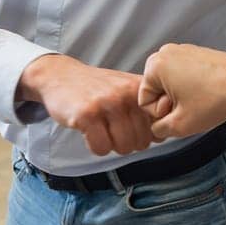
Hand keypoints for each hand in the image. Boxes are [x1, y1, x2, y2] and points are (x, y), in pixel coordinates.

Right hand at [18, 55, 156, 156]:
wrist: (61, 76)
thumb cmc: (97, 87)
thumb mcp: (126, 88)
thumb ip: (147, 107)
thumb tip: (163, 135)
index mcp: (139, 89)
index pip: (158, 128)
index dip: (146, 135)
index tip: (132, 126)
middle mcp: (126, 94)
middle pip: (141, 142)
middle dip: (127, 142)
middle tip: (112, 128)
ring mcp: (106, 103)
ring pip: (123, 147)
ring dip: (111, 145)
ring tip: (101, 129)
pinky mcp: (86, 115)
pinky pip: (101, 148)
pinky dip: (95, 146)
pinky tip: (89, 131)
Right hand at [138, 44, 225, 139]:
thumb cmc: (217, 98)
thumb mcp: (181, 125)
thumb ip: (159, 129)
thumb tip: (157, 126)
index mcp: (155, 65)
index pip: (145, 101)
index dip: (162, 114)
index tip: (181, 111)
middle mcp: (165, 52)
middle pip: (156, 90)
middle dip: (170, 103)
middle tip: (191, 107)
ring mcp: (182, 50)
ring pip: (170, 84)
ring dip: (181, 96)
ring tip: (200, 99)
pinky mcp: (196, 52)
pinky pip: (183, 75)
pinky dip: (191, 86)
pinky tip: (206, 92)